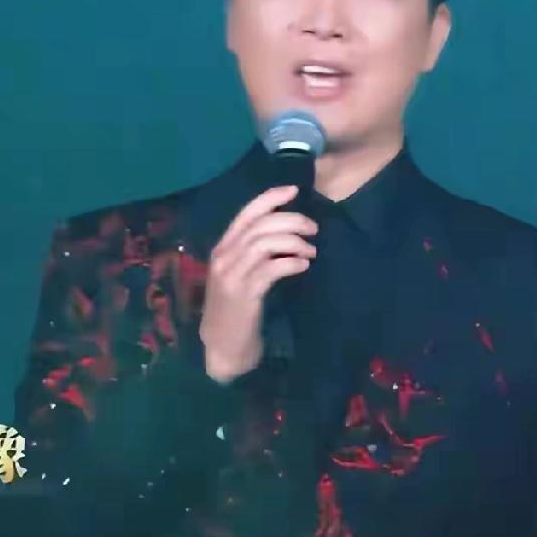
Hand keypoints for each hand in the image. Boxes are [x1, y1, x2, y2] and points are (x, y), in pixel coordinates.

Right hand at [199, 184, 317, 384]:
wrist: (223, 346)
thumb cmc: (237, 309)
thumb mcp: (240, 274)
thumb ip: (255, 253)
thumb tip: (287, 230)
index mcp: (222, 248)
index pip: (246, 213)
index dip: (270, 198)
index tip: (294, 190)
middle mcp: (224, 257)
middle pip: (260, 225)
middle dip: (291, 220)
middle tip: (313, 229)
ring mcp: (232, 275)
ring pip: (264, 243)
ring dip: (293, 242)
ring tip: (311, 250)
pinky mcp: (244, 294)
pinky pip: (270, 269)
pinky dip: (290, 262)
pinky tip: (303, 265)